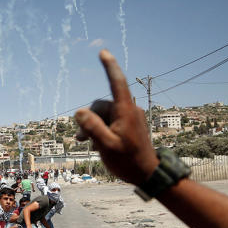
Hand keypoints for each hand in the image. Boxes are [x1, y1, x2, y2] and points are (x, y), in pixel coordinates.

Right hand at [74, 50, 159, 185]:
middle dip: (89, 118)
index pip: (117, 83)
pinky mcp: (131, 125)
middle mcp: (130, 110)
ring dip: (94, 126)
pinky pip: (112, 120)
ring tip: (86, 144)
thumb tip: (80, 111)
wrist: (148, 174)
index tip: (103, 52)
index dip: (110, 67)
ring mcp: (131, 117)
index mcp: (126, 112)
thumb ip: (93, 127)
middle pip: (102, 105)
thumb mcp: (106, 146)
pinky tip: (98, 144)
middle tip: (79, 140)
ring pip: (105, 114)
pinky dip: (103, 128)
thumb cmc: (128, 161)